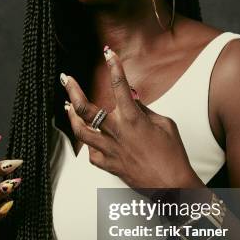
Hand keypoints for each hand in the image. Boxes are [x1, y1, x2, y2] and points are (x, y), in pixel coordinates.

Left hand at [60, 46, 197, 188]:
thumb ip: (144, 110)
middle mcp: (117, 132)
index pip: (119, 85)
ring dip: (71, 117)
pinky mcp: (109, 165)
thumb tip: (132, 98)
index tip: (109, 53)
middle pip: (84, 108)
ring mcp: (110, 150)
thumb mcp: (165, 125)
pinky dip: (89, 145)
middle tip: (66, 79)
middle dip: (73, 90)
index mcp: (133, 119)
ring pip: (80, 131)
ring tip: (67, 107)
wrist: (171, 186)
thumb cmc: (173, 155)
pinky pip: (91, 153)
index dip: (114, 66)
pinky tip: (90, 140)